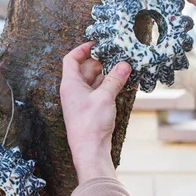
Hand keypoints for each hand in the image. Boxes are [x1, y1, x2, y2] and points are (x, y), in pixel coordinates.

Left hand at [60, 42, 130, 183]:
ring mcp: (83, 100)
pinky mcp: (92, 109)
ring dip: (107, 74)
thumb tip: (124, 64)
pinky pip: (100, 91)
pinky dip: (109, 86)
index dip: (82, 49)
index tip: (97, 44)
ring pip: (94, 80)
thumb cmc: (90, 124)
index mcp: (70, 84)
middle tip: (117, 56)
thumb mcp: (104, 97)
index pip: (71, 59)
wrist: (89, 151)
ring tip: (123, 67)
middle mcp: (74, 91)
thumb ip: (114, 79)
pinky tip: (121, 83)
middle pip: (85, 68)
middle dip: (101, 61)